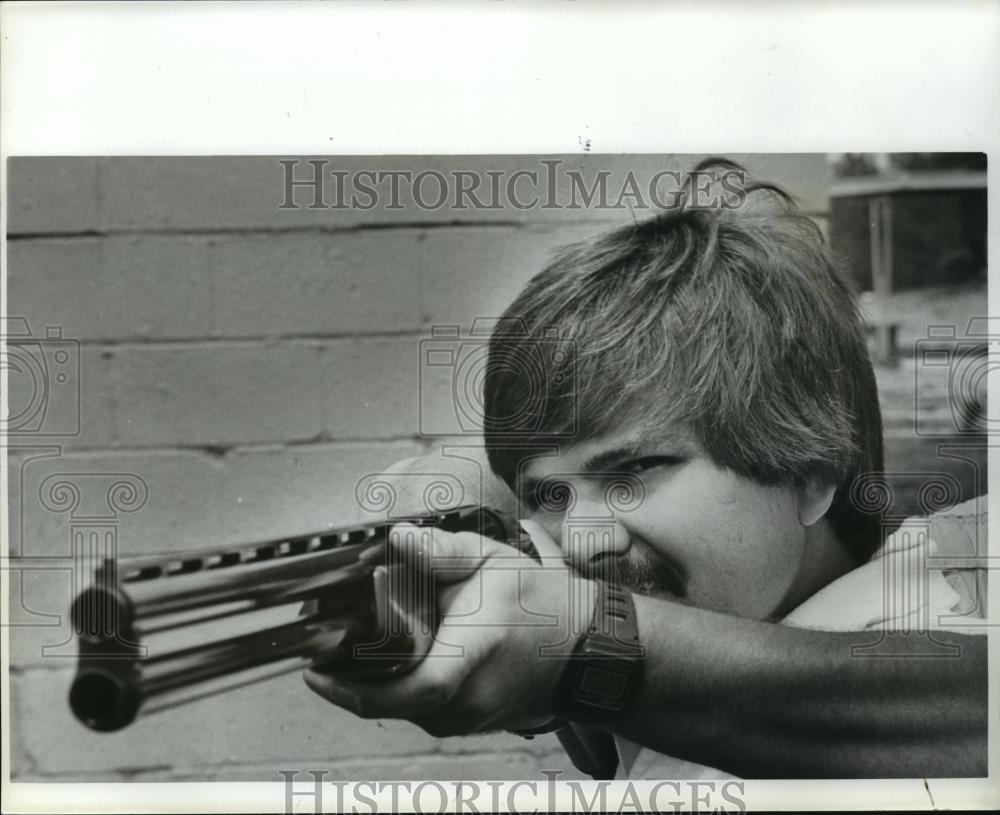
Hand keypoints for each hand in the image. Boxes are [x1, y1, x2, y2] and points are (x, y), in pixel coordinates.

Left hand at [303, 519, 596, 736]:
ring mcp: (466, 718)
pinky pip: (413, 709)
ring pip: (399, 708)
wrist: (580, 648)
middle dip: (345, 678)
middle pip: (391, 701)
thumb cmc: (540, 604)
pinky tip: (380, 661)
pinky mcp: (462, 724)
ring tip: (341, 648)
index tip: (317, 671)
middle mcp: (470, 696)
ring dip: (366, 683)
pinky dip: (390, 688)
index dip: (359, 688)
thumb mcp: (494, 562)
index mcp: (477, 651)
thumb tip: (398, 539)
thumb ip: (444, 551)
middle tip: (315, 645)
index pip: (421, 686)